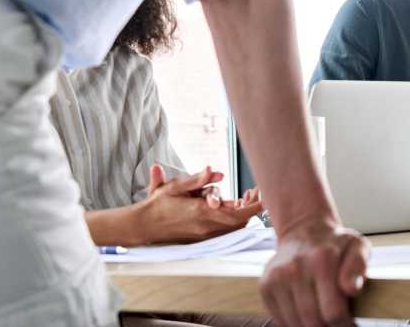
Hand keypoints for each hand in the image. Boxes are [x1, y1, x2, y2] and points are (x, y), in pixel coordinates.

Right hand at [136, 164, 263, 243]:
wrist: (143, 225)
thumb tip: (214, 170)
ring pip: (232, 228)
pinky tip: (231, 208)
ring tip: (245, 199)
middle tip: (257, 196)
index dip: (253, 209)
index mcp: (200, 212)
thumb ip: (196, 179)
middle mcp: (205, 226)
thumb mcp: (175, 186)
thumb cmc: (158, 203)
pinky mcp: (200, 238)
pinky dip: (232, 221)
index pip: (235, 214)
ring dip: (242, 215)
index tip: (265, 200)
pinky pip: (223, 231)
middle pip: (239, 222)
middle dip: (251, 210)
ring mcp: (203, 234)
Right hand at [260, 217, 369, 326]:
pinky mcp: (266, 286)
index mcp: (323, 259)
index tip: (348, 323)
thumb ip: (358, 267)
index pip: (333, 312)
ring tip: (321, 316)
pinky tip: (305, 312)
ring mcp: (278, 277)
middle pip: (313, 322)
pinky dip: (294, 323)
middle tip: (335, 322)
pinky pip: (280, 320)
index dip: (344, 324)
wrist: (304, 231)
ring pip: (295, 324)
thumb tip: (352, 289)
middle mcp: (296, 268)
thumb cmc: (336, 245)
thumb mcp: (357, 246)